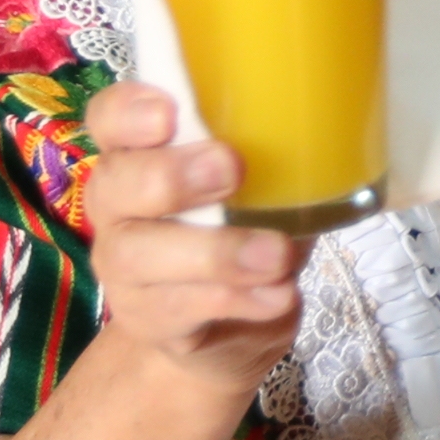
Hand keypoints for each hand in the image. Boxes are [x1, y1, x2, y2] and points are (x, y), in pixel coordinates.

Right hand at [80, 83, 305, 396]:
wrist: (229, 327)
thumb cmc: (246, 230)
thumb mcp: (264, 185)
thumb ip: (272, 155)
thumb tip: (330, 133)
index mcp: (141, 155)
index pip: (110, 118)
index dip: (127, 111)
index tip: (167, 113)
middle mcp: (119, 206)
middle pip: (114, 182)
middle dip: (170, 175)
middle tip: (231, 170)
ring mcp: (125, 266)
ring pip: (136, 254)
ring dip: (213, 251)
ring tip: (276, 255)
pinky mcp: (148, 318)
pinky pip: (176, 308)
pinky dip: (235, 299)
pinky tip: (276, 294)